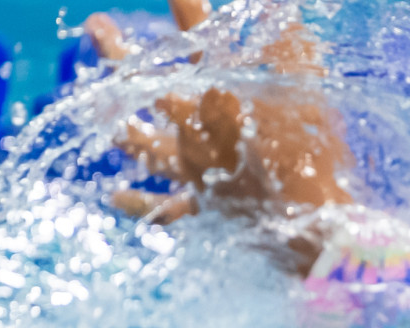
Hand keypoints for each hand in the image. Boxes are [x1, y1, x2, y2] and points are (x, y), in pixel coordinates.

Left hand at [88, 0, 353, 222]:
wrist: (313, 223)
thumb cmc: (313, 156)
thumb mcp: (310, 95)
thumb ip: (294, 52)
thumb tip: (285, 11)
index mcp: (220, 96)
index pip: (199, 36)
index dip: (185, 6)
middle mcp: (195, 131)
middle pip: (149, 86)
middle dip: (118, 54)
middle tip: (96, 27)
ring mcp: (194, 170)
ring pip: (145, 145)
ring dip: (120, 125)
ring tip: (96, 109)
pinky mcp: (204, 205)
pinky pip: (165, 208)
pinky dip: (140, 204)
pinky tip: (115, 197)